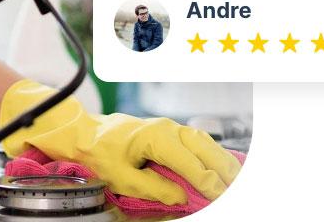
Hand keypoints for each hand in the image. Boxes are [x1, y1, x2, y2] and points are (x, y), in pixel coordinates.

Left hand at [0, 80, 240, 204]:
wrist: (83, 132)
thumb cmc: (99, 152)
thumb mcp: (122, 177)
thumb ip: (153, 187)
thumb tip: (180, 196)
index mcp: (155, 137)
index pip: (191, 164)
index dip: (210, 183)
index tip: (223, 197)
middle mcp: (165, 128)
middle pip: (203, 147)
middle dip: (224, 168)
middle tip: (240, 188)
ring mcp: (166, 127)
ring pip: (202, 141)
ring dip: (220, 158)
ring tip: (236, 177)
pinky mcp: (165, 130)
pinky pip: (193, 140)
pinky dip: (209, 152)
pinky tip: (218, 163)